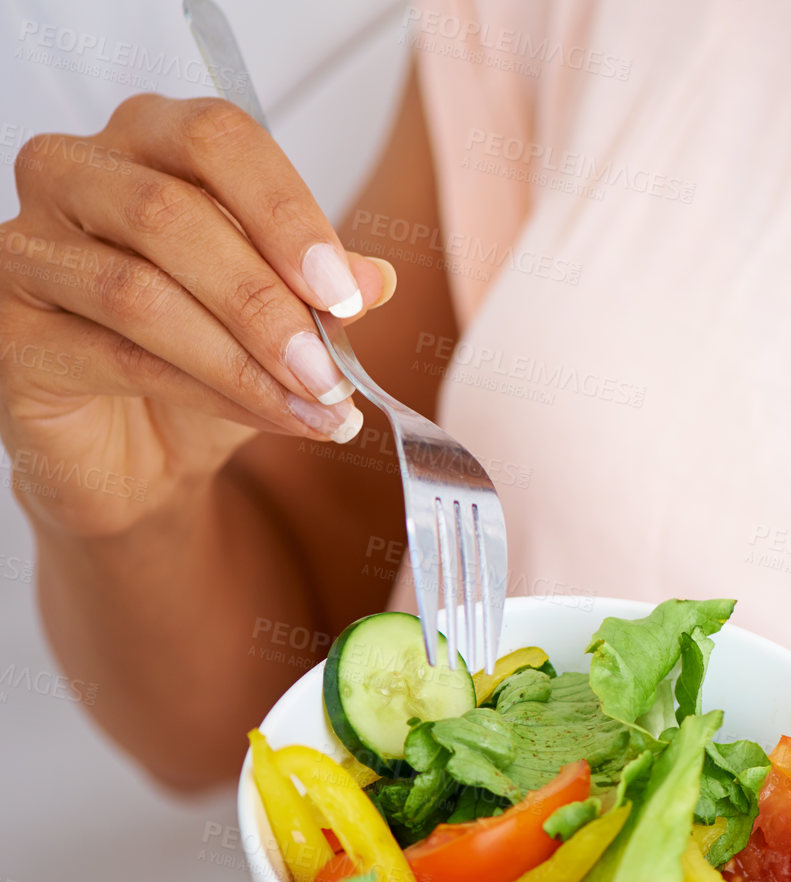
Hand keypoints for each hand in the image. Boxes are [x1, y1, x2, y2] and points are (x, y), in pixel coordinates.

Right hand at [0, 93, 391, 540]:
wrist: (143, 455)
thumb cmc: (207, 359)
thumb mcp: (286, 313)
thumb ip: (322, 285)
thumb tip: (376, 277)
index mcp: (147, 140)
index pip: (215, 139)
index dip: (286, 213)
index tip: (346, 292)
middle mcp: (73, 176)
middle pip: (170, 214)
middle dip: (266, 301)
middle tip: (332, 367)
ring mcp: (26, 251)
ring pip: (140, 291)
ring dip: (244, 358)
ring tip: (317, 403)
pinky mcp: (9, 333)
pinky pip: (117, 356)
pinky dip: (210, 392)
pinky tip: (273, 417)